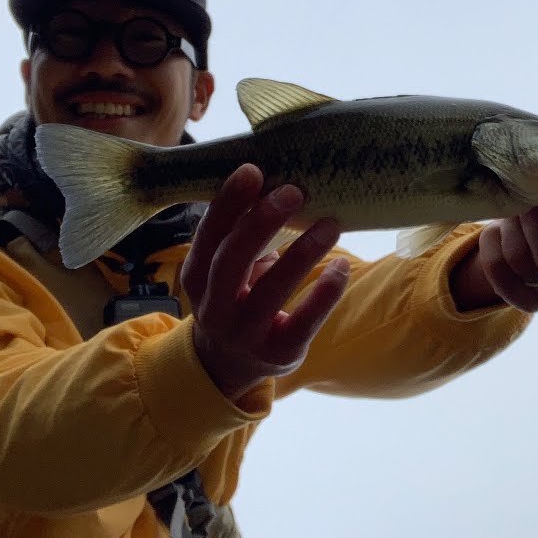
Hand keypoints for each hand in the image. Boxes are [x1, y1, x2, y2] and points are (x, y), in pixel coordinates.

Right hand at [181, 164, 350, 400]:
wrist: (227, 366)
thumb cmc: (234, 298)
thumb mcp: (224, 270)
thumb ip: (241, 235)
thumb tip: (277, 183)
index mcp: (197, 277)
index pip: (208, 236)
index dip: (228, 204)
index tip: (252, 171)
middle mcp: (215, 307)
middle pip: (231, 261)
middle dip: (260, 223)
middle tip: (293, 191)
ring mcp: (245, 334)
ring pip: (270, 291)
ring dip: (301, 253)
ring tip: (330, 224)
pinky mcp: (279, 352)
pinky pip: (303, 322)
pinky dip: (324, 293)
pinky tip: (340, 267)